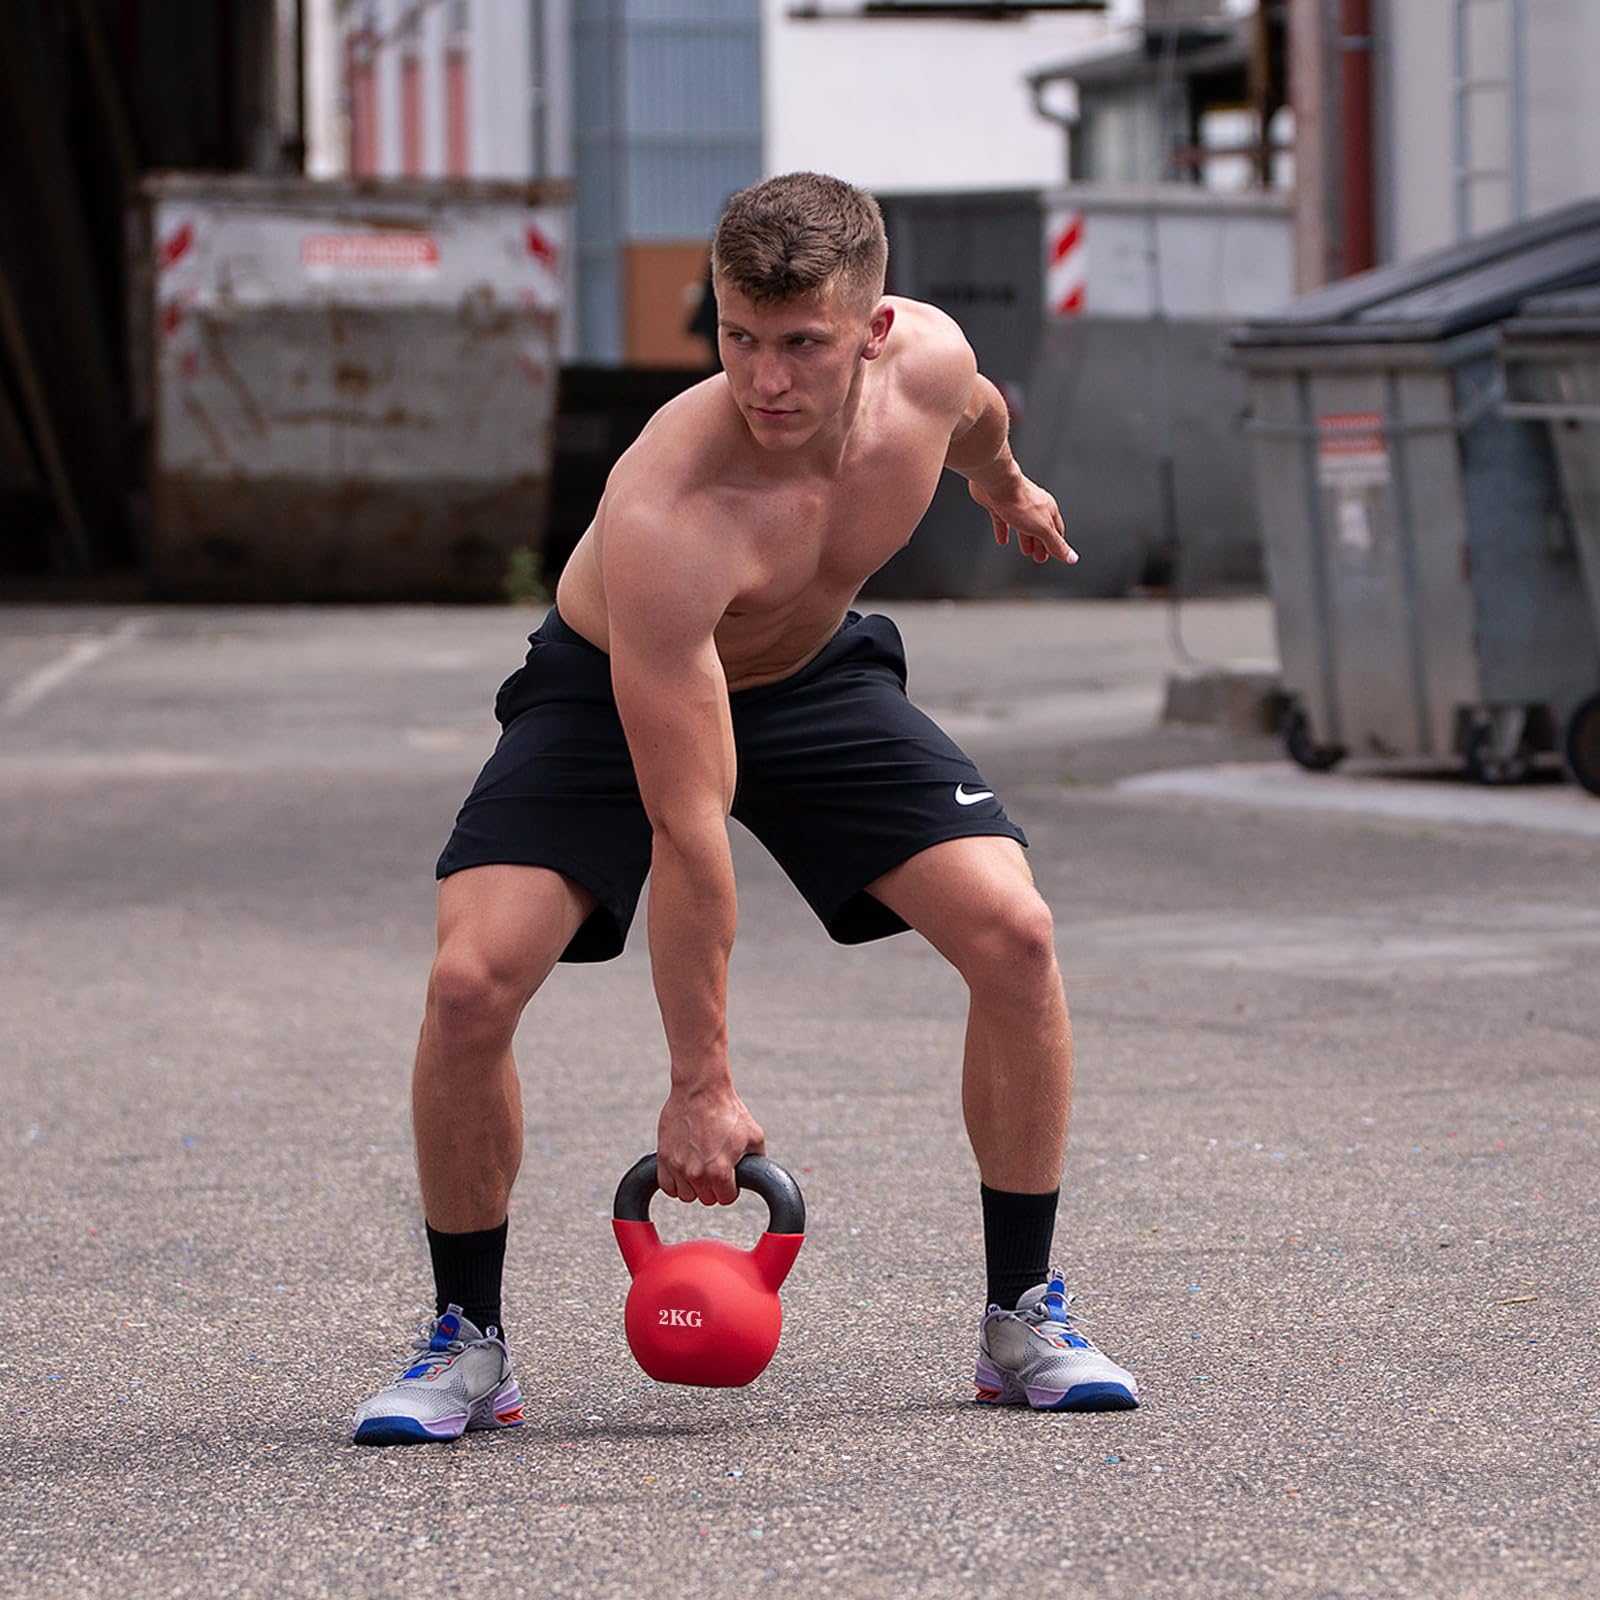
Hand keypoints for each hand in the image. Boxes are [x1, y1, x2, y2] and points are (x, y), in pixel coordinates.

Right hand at [656, 1081, 765, 1205]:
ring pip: (686, 1195)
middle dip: (713, 1187)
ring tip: (700, 1167)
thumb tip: (757, 1174)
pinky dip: (674, 1182)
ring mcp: (677, 1166)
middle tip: (715, 1168)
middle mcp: (697, 1173)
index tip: (729, 1178)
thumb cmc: (727, 1109)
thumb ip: (756, 1160)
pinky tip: (683, 1170)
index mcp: (720, 1171)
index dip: (731, 1189)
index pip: (726, 1199)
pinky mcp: (663, 1157)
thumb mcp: (754, 1135)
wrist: (701, 1089)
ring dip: (693, 1186)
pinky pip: (667, 1186)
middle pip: (706, 1199)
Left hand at [968, 473, 1077, 565]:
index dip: (1057, 545)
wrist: (996, 483)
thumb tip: (1072, 557)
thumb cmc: (1019, 501)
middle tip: (1040, 557)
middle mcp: (1034, 506)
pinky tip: (1002, 539)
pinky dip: (1004, 532)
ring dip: (1026, 539)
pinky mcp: (999, 505)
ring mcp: (1016, 505)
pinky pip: (1004, 522)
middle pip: (1040, 529)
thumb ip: (1056, 544)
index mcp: (1048, 509)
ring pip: (1024, 525)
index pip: (1057, 531)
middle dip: (1041, 544)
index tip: (1056, 555)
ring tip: (1026, 551)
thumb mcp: (1042, 528)